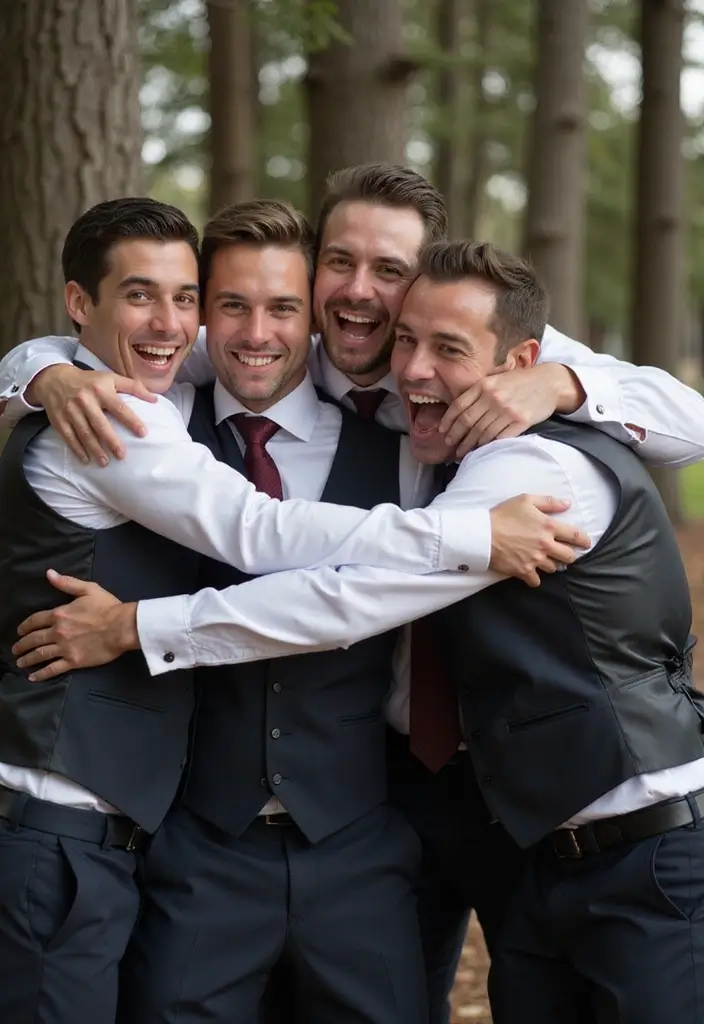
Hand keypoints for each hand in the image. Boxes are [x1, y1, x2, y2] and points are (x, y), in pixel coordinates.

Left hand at [12, 570, 138, 680]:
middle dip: (22, 645)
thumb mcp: (88, 589)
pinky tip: (33, 677)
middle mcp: (58, 632)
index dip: (25, 626)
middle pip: (34, 639)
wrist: (122, 627)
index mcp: (60, 614)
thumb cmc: (108, 607)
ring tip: (20, 663)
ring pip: (40, 655)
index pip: (36, 620)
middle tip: (15, 649)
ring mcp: (64, 648)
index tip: (20, 631)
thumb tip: (49, 574)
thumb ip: (67, 583)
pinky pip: (53, 669)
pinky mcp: (73, 661)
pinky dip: (41, 674)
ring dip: (27, 659)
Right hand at [28, 365, 156, 464]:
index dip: (131, 421)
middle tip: (122, 456)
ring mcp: (71, 411)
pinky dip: (77, 449)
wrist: (53, 378)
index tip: (143, 433)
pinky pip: (69, 437)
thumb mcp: (110, 378)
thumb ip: (133, 387)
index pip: (119, 407)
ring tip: (105, 463)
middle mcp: (85, 400)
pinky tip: (86, 459)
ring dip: (95, 450)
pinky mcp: (59, 419)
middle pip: (100, 424)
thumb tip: (155, 399)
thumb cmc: (89, 380)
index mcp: (101, 390)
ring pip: (85, 433)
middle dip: (111, 441)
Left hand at [439, 364, 585, 457]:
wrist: (549, 382)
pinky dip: (488, 445)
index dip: (448, 421)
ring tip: (462, 452)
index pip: (459, 406)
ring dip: (470, 445)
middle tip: (450, 446)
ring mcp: (507, 410)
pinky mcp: (520, 421)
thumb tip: (458, 409)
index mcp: (484, 385)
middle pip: (467, 422)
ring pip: (482, 433)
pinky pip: (499, 437)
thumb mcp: (497, 378)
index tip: (442, 431)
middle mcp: (493, 397)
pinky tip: (481, 450)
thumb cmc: (520, 381)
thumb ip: (479, 390)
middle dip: (456, 437)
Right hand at [489, 494, 590, 586]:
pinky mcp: (524, 571)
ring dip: (551, 565)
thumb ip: (549, 502)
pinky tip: (532, 572)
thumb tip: (567, 504)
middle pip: (569, 557)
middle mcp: (546, 545)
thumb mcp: (526, 500)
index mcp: (549, 526)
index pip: (576, 536)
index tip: (585, 544)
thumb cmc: (503, 515)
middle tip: (563, 553)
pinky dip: (536, 578)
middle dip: (569, 555)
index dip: (584, 541)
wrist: (483, 534)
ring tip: (544, 560)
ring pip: (554, 569)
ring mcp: (535, 560)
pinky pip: (537, 581)